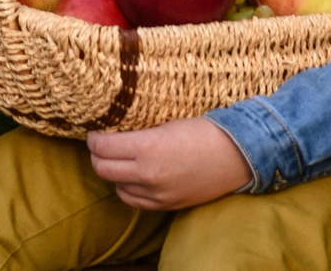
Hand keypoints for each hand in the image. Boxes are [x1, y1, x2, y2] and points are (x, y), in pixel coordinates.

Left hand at [86, 118, 250, 210]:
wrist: (236, 156)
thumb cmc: (204, 132)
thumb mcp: (166, 124)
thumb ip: (138, 134)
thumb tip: (114, 134)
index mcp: (147, 147)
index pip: (102, 147)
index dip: (94, 139)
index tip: (95, 133)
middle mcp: (148, 174)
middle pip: (102, 168)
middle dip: (96, 156)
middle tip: (99, 146)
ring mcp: (157, 193)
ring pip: (116, 187)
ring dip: (112, 173)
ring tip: (117, 161)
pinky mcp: (166, 205)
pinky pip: (134, 201)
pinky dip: (127, 189)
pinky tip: (131, 178)